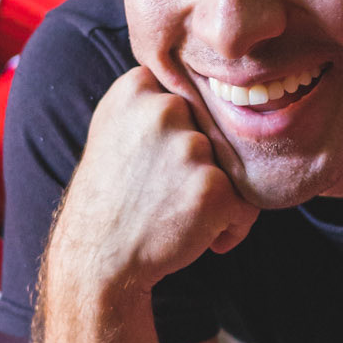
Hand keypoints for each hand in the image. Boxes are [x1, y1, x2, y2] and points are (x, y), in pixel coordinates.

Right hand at [50, 66, 256, 298]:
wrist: (97, 260)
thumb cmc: (109, 198)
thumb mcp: (113, 128)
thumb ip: (151, 99)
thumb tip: (202, 83)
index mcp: (137, 88)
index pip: (190, 95)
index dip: (181, 132)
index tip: (156, 159)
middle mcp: (165, 109)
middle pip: (213, 129)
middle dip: (201, 163)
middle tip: (165, 190)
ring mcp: (190, 147)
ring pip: (233, 165)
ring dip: (216, 193)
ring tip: (178, 212)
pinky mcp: (213, 188)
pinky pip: (246, 204)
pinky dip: (230, 225)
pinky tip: (197, 235)